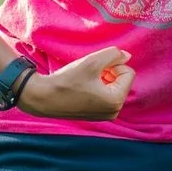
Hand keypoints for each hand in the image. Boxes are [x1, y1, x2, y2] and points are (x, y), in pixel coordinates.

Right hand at [17, 49, 133, 120]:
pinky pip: (105, 95)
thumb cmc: (67, 80)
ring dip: (103, 79)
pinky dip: (97, 88)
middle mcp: (113, 112)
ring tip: (85, 80)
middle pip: (122, 80)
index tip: (96, 69)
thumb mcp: (93, 61)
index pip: (128, 72)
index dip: (113, 65)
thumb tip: (126, 56)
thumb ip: (114, 54)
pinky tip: (83, 87)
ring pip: (113, 86)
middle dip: (109, 73)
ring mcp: (105, 115)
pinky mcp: (96, 115)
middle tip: (90, 73)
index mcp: (116, 101)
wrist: (43, 97)